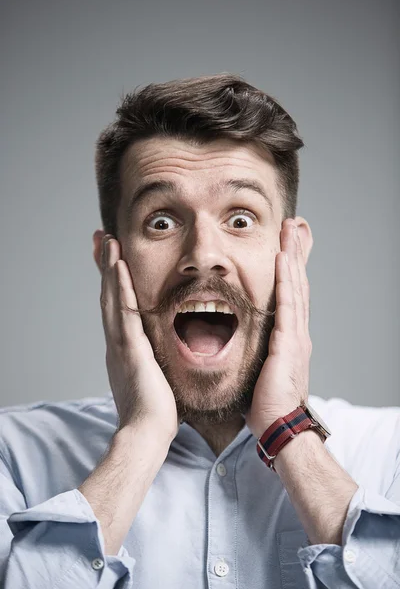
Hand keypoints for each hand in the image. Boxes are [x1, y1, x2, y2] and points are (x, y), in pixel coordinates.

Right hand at [100, 235, 178, 440]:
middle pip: (109, 296)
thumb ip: (156, 365)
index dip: (114, 282)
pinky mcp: (129, 347)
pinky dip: (120, 287)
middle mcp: (118, 342)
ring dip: (110, 268)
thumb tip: (165, 360)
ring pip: (113, 298)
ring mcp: (121, 343)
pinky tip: (119, 266)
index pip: (117, 307)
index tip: (113, 260)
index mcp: (125, 349)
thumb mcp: (155, 380)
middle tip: (102, 239)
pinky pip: (124, 310)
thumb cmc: (154, 414)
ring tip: (107, 241)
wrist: (146, 433)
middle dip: (106, 267)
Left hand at [245, 219, 311, 438]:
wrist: (278, 425)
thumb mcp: (260, 369)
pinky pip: (288, 305)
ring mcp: (295, 335)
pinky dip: (286, 280)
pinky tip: (282, 259)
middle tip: (295, 226)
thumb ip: (256, 350)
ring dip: (292, 256)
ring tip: (291, 230)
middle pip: (297, 283)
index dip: (289, 268)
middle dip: (296, 253)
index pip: (290, 294)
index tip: (286, 244)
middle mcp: (296, 331)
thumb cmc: (266, 402)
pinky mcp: (289, 342)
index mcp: (289, 337)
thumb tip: (238, 343)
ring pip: (295, 287)